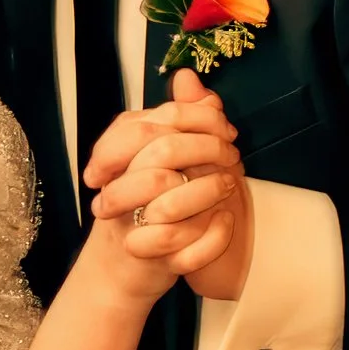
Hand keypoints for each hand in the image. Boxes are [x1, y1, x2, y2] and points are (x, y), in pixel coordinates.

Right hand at [81, 72, 244, 304]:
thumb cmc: (147, 209)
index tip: (226, 129)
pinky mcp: (144, 257)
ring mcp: (128, 222)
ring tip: (229, 186)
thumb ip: (179, 119)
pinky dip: (210, 235)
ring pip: (166, 201)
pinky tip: (224, 221)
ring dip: (208, 191)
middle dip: (206, 149)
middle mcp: (117, 187)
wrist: (122, 272)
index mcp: (118, 156)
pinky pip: (177, 244)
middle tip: (231, 154)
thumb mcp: (163, 159)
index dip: (198, 119)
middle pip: (160, 152)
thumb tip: (187, 77)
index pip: (153, 121)